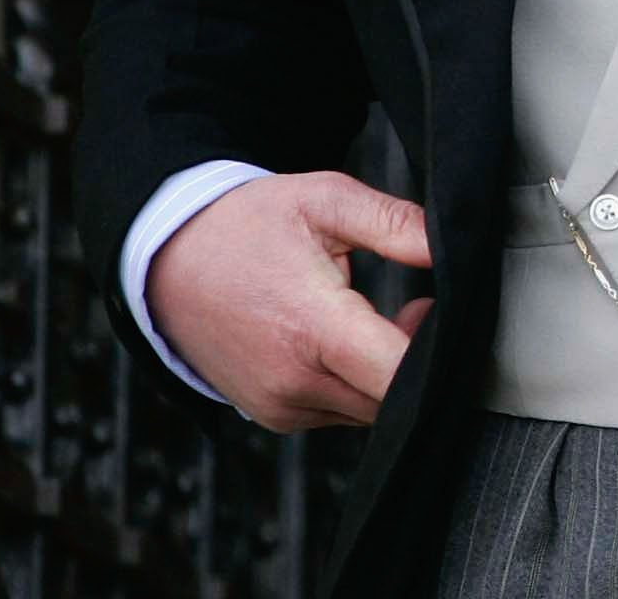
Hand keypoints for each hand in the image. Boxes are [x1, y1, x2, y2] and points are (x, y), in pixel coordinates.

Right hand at [144, 171, 435, 430]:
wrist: (166, 260)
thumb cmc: (246, 225)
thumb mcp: (325, 201)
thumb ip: (395, 223)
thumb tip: (451, 244)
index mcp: (311, 328)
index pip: (399, 372)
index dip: (437, 348)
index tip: (443, 311)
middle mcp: (294, 382)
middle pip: (392, 397)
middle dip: (417, 359)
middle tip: (418, 307)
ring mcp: (280, 406)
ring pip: (368, 409)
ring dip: (385, 374)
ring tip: (376, 317)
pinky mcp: (273, 416)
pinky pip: (338, 412)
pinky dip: (354, 385)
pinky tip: (346, 342)